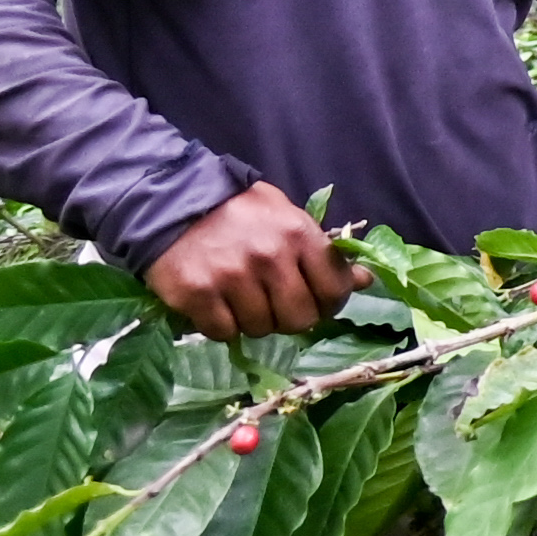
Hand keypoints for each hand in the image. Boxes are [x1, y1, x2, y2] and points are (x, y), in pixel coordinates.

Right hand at [147, 182, 352, 337]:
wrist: (171, 203)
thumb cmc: (238, 212)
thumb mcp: (288, 219)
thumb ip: (326, 252)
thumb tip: (365, 280)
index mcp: (298, 234)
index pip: (334, 290)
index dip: (329, 304)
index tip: (316, 302)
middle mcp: (269, 257)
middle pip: (300, 319)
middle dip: (291, 319)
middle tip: (277, 307)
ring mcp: (231, 277)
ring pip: (261, 329)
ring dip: (254, 321)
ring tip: (242, 299)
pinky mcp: (196, 294)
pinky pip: (223, 332)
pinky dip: (222, 325)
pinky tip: (217, 305)